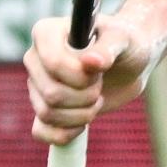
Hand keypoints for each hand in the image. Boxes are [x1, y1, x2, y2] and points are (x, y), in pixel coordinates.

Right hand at [23, 10, 159, 144]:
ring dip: (82, 113)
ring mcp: (36, 86)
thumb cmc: (126, 43)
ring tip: (97, 97)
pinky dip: (65, 133)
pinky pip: (41, 132)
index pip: (53, 62)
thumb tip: (91, 62)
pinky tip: (83, 123)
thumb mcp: (123, 39)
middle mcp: (35, 58)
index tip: (100, 69)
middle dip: (86, 95)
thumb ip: (108, 48)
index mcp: (47, 32)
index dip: (80, 75)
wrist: (130, 62)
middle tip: (101, 83)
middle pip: (51, 93)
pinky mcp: (44, 109)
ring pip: (48, 113)